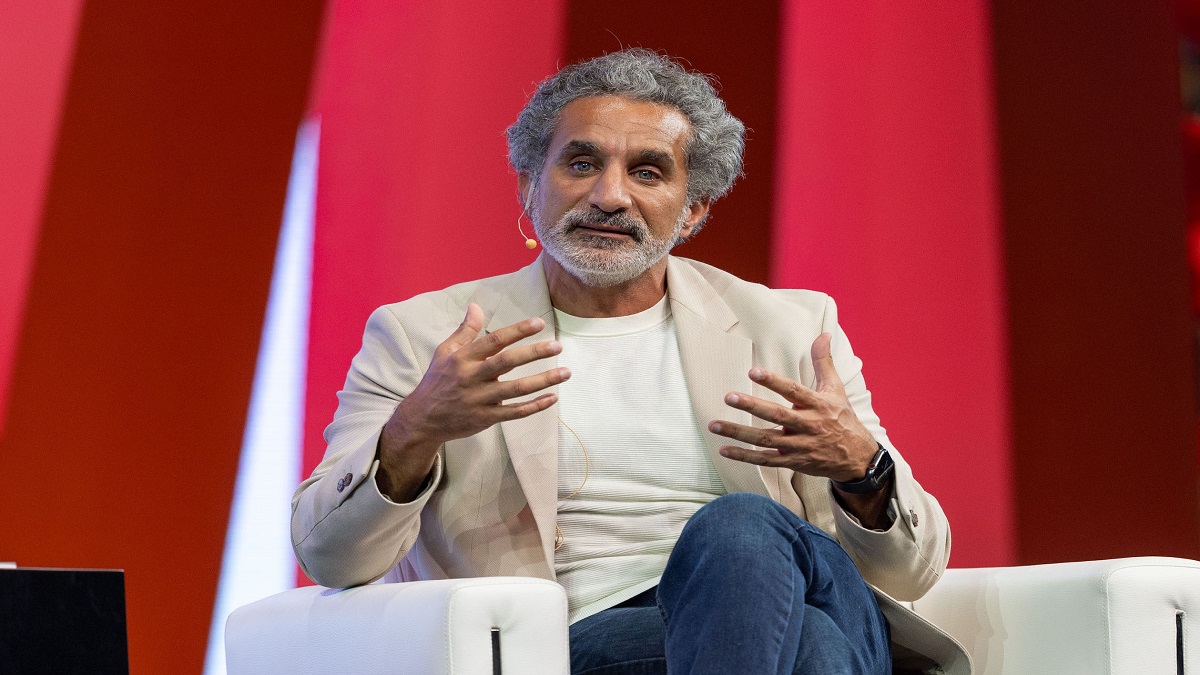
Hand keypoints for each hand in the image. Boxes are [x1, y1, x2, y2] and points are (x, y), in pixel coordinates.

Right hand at [376, 303, 568, 500]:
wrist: (423, 419)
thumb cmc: (438, 381)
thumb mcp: (445, 352)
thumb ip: (465, 331)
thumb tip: (476, 306)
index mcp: (463, 358)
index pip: (494, 341)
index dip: (517, 331)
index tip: (539, 323)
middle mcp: (471, 378)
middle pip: (507, 363)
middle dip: (534, 353)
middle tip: (557, 346)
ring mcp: (479, 400)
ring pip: (516, 390)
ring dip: (542, 380)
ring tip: (565, 373)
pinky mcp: (485, 419)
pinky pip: (515, 413)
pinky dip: (535, 406)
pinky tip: (553, 397)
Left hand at [708, 333, 876, 481]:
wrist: (857, 458)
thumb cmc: (843, 419)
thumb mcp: (836, 389)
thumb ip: (823, 362)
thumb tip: (823, 334)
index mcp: (818, 405)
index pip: (793, 391)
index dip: (774, 381)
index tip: (753, 372)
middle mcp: (808, 426)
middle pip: (777, 416)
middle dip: (752, 406)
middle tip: (729, 397)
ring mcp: (799, 446)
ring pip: (766, 439)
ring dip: (739, 433)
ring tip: (715, 425)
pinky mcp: (792, 462)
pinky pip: (765, 460)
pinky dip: (744, 456)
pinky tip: (724, 449)